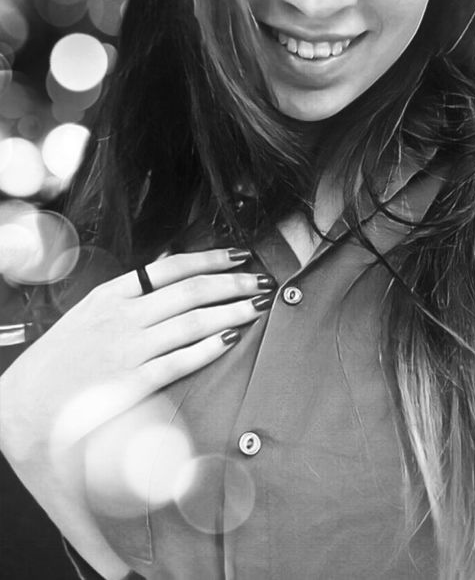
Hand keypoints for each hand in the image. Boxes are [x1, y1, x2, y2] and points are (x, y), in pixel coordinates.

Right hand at [0, 248, 274, 461]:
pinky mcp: (132, 383)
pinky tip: (231, 338)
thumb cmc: (60, 360)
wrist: (23, 407)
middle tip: (261, 280)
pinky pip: (180, 360)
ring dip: (232, 310)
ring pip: (193, 321)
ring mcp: (128, 349)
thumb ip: (129, 294)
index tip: (239, 255)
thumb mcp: (89, 313)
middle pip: (191, 290)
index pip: (172, 266)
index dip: (211, 259)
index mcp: (111, 295)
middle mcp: (122, 316)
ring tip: (258, 306)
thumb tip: (168, 268)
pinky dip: (209, 346)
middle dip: (233, 283)